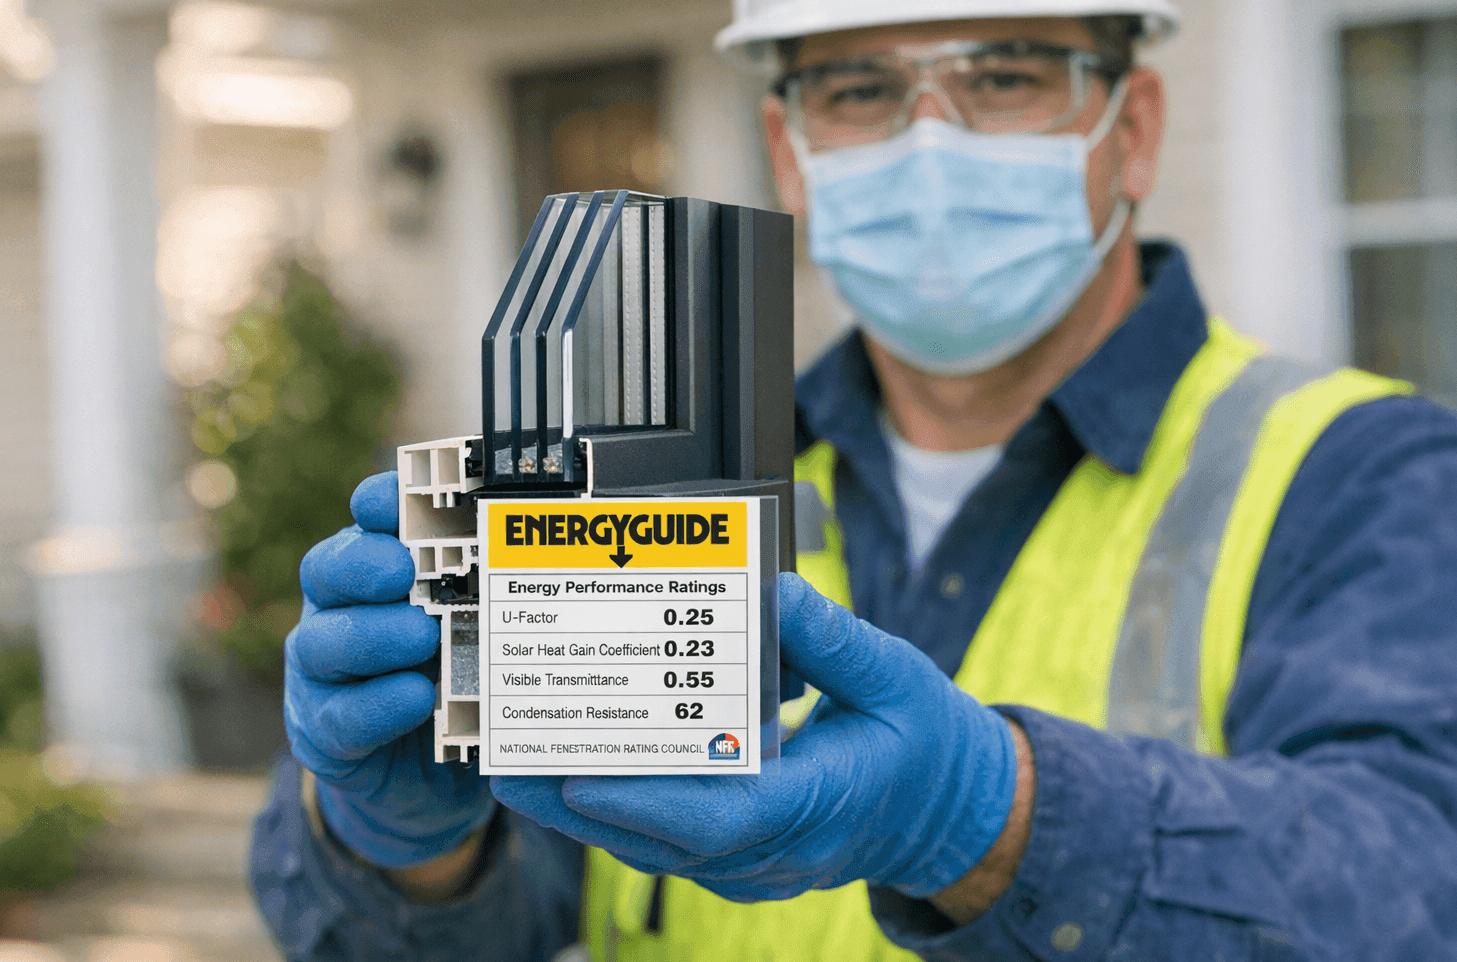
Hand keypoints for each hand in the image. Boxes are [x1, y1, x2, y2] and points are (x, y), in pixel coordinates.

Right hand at [284, 471, 493, 867]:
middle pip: (326, 572)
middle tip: (406, 570)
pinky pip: (340, 717)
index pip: (365, 524)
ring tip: (423, 637)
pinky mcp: (325, 734)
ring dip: (373, 636)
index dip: (379, 504)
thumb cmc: (460, 681)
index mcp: (375, 573)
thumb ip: (490, 592)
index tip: (400, 498)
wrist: (432, 780)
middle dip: (364, 564)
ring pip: (323, 643)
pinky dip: (378, 706)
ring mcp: (323, 675)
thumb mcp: (479, 630)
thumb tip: (555, 545)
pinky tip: (417, 698)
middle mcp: (339, 612)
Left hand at [489, 573, 1016, 900]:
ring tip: (512, 760)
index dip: (646, 800)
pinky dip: (615, 807)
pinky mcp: (738, 858)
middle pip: (663, 840)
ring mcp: (755, 865)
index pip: (725, 817)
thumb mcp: (896, 678)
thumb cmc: (926, 746)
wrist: (952, 814)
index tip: (579, 773)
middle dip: (577, 802)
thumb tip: (773, 590)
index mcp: (820, 807)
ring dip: (581, 807)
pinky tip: (567, 769)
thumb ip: (832, 640)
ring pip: (653, 846)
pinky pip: (665, 840)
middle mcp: (776, 851)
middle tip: (504, 759)